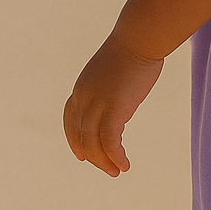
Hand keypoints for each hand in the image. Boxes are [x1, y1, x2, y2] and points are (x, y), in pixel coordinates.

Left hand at [63, 33, 164, 176]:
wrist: (140, 38)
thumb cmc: (136, 47)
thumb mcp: (115, 68)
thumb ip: (112, 84)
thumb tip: (122, 93)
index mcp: (82, 87)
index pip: (70, 119)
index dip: (73, 139)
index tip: (82, 155)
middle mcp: (83, 97)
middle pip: (80, 135)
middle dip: (92, 155)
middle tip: (107, 169)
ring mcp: (97, 103)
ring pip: (93, 142)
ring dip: (104, 161)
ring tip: (117, 171)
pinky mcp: (114, 109)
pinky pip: (110, 141)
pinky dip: (116, 156)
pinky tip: (125, 165)